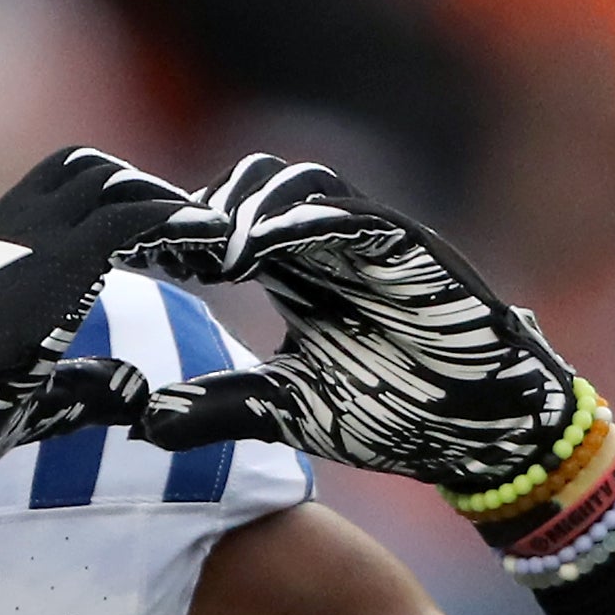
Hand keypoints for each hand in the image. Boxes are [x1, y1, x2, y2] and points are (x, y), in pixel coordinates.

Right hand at [0, 146, 183, 481]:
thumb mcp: (30, 386)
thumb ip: (84, 383)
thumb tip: (133, 391)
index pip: (56, 188)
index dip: (107, 199)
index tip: (149, 234)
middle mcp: (12, 226)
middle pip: (88, 170)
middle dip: (139, 190)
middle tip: (182, 229)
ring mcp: (37, 235)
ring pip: (113, 183)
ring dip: (161, 201)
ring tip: (203, 233)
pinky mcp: (65, 257)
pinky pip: (135, 219)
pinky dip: (181, 222)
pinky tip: (214, 238)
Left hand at [120, 156, 580, 494]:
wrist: (483, 431)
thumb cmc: (396, 412)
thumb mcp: (289, 412)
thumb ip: (220, 408)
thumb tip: (142, 425)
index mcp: (297, 270)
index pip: (225, 225)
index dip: (177, 233)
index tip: (131, 260)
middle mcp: (328, 242)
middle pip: (251, 185)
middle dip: (202, 206)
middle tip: (158, 246)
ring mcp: (371, 237)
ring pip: (297, 184)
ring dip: (246, 207)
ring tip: (206, 250)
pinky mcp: (410, 247)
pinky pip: (351, 214)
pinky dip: (299, 223)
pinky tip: (253, 252)